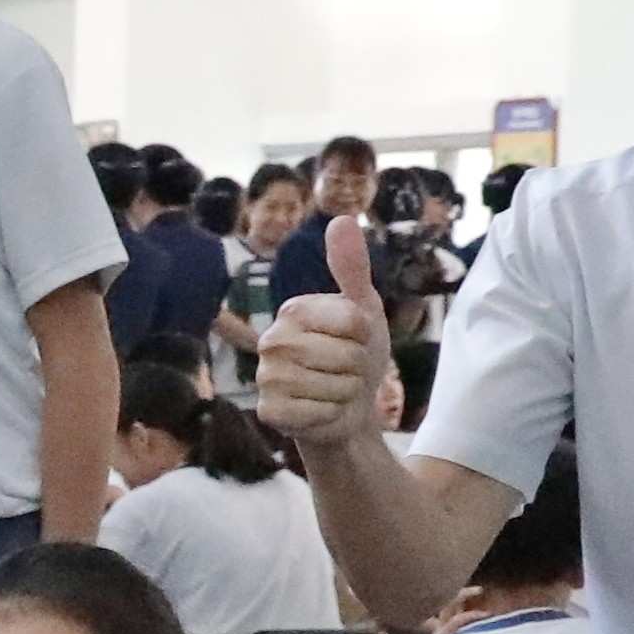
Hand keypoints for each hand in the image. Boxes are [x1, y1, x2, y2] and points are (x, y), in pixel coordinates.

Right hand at [249, 215, 391, 451]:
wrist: (348, 407)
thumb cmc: (355, 354)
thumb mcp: (363, 308)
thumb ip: (352, 267)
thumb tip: (342, 219)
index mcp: (293, 310)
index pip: (353, 322)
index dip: (367, 336)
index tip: (356, 340)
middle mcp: (272, 340)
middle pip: (346, 356)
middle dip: (358, 368)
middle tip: (346, 369)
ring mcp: (267, 377)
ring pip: (335, 386)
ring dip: (347, 393)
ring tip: (336, 389)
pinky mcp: (270, 411)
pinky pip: (318, 412)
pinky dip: (330, 414)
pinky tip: (322, 410)